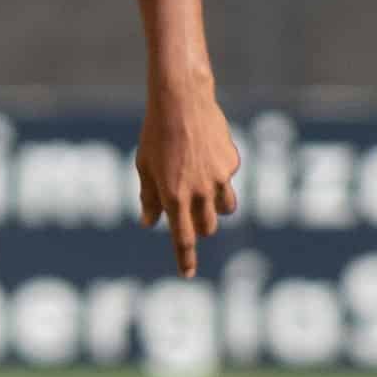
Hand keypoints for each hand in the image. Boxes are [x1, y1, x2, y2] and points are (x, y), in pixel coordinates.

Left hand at [138, 86, 240, 277]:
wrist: (182, 101)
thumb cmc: (155, 135)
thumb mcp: (144, 167)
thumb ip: (149, 197)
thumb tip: (149, 223)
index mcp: (173, 196)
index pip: (182, 237)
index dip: (185, 258)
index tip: (188, 275)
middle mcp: (199, 191)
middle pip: (206, 226)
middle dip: (199, 228)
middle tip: (189, 217)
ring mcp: (219, 178)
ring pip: (225, 208)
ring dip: (214, 209)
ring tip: (201, 192)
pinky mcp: (232, 163)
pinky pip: (227, 179)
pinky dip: (217, 176)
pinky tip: (204, 155)